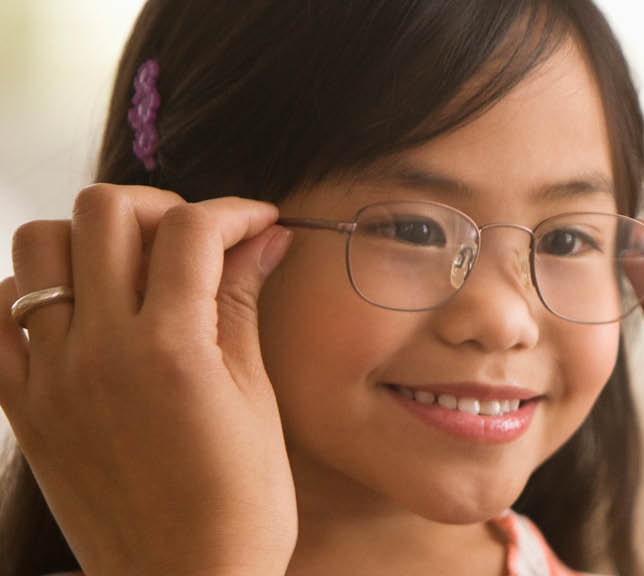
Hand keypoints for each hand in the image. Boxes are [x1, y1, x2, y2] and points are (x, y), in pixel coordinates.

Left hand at [0, 185, 297, 575]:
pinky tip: (73, 311)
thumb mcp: (256, 400)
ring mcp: (49, 378)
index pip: (191, 233)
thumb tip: (263, 240)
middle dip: (158, 207)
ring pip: (36, 247)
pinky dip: (26, 295)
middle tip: (193, 237)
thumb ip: (244, 306)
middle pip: (103, 214)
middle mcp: (99, 353)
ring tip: (132, 269)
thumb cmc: (238, 506)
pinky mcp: (20, 408)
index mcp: (171, 352)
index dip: (233, 210)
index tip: (257, 221)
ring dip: (89, 239)